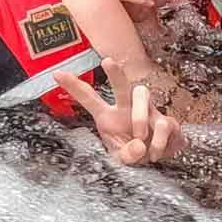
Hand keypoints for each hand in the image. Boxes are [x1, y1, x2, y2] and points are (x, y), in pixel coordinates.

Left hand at [55, 72, 180, 166]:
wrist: (161, 159)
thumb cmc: (135, 153)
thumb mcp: (123, 160)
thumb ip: (127, 156)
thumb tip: (140, 145)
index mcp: (108, 117)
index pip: (89, 98)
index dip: (73, 86)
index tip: (56, 73)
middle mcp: (126, 108)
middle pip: (120, 85)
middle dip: (114, 72)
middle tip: (107, 61)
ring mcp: (147, 110)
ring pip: (141, 93)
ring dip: (139, 117)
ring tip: (139, 138)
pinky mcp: (165, 119)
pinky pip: (161, 123)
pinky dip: (158, 143)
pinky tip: (155, 153)